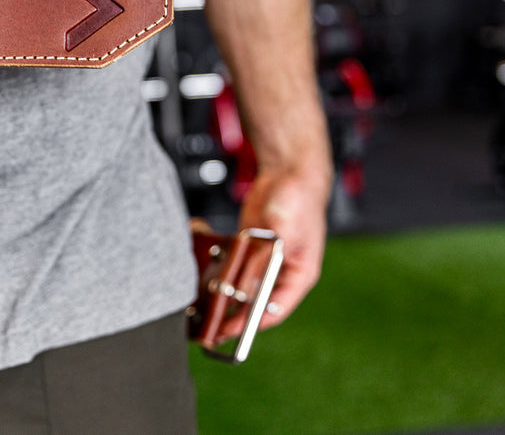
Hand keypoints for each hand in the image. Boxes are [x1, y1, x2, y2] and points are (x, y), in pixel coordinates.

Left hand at [217, 165, 328, 342]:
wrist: (287, 173)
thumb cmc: (299, 201)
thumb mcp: (283, 233)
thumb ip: (265, 261)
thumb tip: (245, 287)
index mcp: (299, 275)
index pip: (276, 309)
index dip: (252, 323)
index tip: (231, 331)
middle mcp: (282, 273)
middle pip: (257, 303)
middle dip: (235, 316)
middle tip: (211, 328)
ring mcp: (264, 262)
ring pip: (243, 287)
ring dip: (226, 297)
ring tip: (205, 310)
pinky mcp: (250, 249)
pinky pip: (235, 267)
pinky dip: (222, 274)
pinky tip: (206, 281)